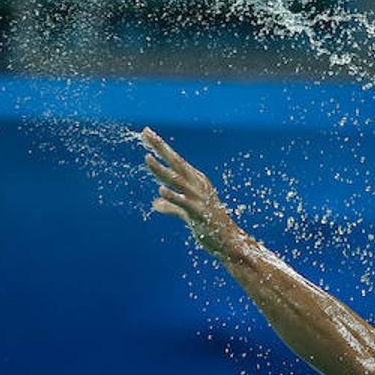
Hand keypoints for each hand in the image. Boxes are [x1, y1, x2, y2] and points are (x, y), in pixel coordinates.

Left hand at [141, 127, 240, 257]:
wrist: (228, 242)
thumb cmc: (208, 224)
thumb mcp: (187, 213)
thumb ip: (171, 206)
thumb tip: (155, 203)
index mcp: (196, 181)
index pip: (175, 160)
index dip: (160, 147)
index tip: (146, 133)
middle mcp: (198, 184)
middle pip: (176, 162)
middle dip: (160, 147)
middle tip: (146, 133)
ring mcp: (199, 197)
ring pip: (176, 180)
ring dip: (161, 170)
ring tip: (147, 159)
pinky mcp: (199, 213)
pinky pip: (183, 203)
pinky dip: (173, 196)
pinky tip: (161, 191)